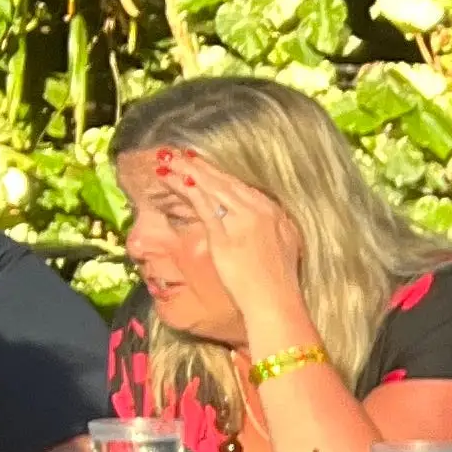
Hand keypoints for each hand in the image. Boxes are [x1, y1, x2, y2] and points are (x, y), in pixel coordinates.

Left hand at [151, 148, 308, 339]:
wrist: (276, 299)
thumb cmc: (279, 280)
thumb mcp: (284, 244)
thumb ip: (269, 227)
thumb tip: (257, 220)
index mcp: (275, 212)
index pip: (241, 186)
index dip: (218, 173)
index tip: (200, 163)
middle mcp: (260, 210)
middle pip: (225, 182)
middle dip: (199, 166)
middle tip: (177, 152)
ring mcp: (242, 221)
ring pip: (211, 188)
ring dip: (187, 172)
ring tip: (167, 160)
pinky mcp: (225, 235)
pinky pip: (202, 206)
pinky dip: (186, 190)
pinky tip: (173, 179)